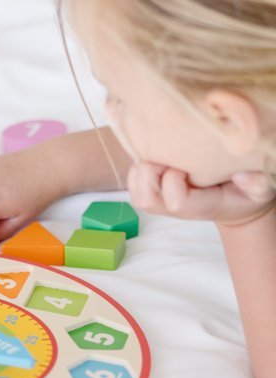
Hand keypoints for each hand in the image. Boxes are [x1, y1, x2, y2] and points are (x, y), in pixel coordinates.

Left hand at [128, 162, 275, 226]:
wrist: (232, 199)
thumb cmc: (246, 192)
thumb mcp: (262, 187)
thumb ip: (257, 184)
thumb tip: (241, 176)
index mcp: (200, 206)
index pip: (176, 201)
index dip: (175, 180)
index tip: (187, 165)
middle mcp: (174, 206)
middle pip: (146, 194)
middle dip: (153, 169)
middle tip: (169, 154)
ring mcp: (160, 200)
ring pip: (136, 185)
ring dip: (143, 165)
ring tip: (163, 153)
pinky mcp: (152, 190)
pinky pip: (132, 179)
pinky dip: (138, 162)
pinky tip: (156, 153)